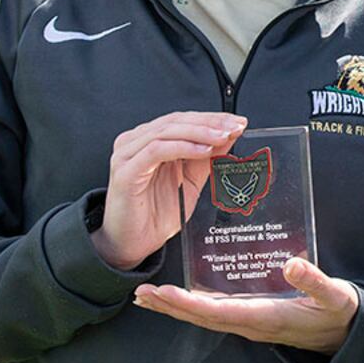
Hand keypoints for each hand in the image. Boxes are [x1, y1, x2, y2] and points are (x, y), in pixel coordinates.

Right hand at [90, 111, 246, 269]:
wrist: (133, 244)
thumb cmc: (156, 214)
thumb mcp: (192, 181)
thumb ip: (207, 158)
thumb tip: (229, 136)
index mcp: (150, 141)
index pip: (184, 119)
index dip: (212, 118)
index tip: (238, 122)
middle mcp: (136, 143)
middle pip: (176, 121)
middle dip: (210, 122)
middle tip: (235, 127)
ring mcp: (128, 155)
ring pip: (167, 131)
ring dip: (200, 132)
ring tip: (223, 136)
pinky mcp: (125, 171)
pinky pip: (156, 150)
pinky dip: (183, 147)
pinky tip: (203, 150)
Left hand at [133, 257, 360, 351]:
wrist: (344, 335)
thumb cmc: (337, 312)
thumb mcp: (333, 296)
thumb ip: (314, 281)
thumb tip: (290, 264)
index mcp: (266, 317)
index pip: (219, 312)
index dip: (189, 304)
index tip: (164, 294)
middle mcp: (251, 323)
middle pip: (202, 317)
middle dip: (170, 307)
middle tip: (141, 294)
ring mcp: (250, 323)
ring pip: (205, 317)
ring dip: (175, 308)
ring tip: (148, 297)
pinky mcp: (252, 318)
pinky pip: (215, 314)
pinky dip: (192, 306)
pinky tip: (181, 298)